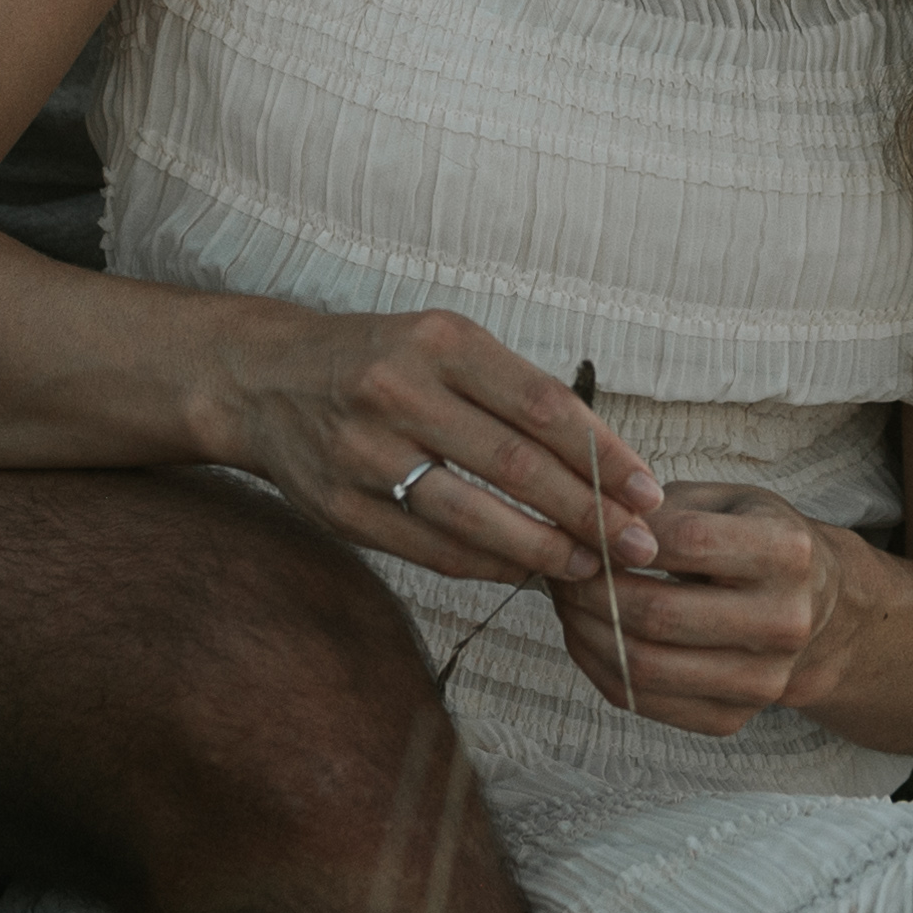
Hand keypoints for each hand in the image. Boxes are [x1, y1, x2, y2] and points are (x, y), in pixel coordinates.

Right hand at [205, 305, 660, 589]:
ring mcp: (364, 453)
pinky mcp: (342, 507)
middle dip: (589, 514)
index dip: (604, 456)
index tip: (649, 493)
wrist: (264, 379)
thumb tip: (606, 464)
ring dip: (544, 552)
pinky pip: (432, 548)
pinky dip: (489, 566)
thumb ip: (515, 393)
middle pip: (516, 466)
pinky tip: (526, 572)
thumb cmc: (382, 360)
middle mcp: (398, 391)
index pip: (543, 404)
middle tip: (639, 547)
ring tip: (592, 568)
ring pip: (475, 517)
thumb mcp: (445, 344)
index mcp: (439, 340)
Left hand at [550, 481, 869, 732]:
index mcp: (788, 553)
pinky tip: (586, 635)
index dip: (624, 536)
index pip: (688, 542)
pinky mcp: (733, 718)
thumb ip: (666, 508)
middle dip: (591, 589)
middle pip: (659, 613)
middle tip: (561, 568)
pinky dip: (599, 668)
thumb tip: (593, 523)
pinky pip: (644, 701)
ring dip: (585, 632)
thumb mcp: (728, 501)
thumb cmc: (757, 542)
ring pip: (645, 666)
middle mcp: (784, 621)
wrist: (814, 611)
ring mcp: (762, 680)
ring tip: (565, 601)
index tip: (586, 526)